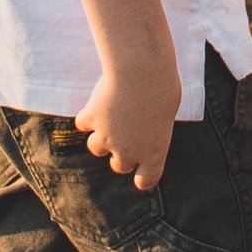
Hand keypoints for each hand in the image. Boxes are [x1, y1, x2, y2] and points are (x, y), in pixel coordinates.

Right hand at [77, 47, 180, 186]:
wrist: (141, 71)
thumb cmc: (163, 87)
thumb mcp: (168, 111)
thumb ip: (155, 125)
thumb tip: (145, 124)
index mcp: (154, 152)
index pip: (146, 180)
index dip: (142, 177)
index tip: (140, 172)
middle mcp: (129, 151)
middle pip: (119, 166)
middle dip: (120, 155)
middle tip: (124, 137)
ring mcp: (107, 137)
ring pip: (95, 148)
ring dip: (100, 136)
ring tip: (108, 119)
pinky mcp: (91, 119)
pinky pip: (83, 123)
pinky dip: (87, 115)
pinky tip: (95, 103)